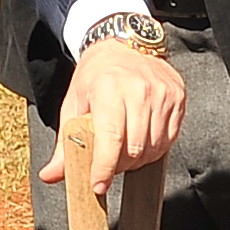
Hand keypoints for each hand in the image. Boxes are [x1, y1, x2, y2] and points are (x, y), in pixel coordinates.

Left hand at [39, 35, 186, 190]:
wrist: (124, 44)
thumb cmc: (96, 75)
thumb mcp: (73, 103)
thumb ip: (64, 143)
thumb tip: (51, 175)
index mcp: (109, 88)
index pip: (111, 138)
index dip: (104, 167)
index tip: (98, 185)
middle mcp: (139, 89)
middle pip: (134, 149)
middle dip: (119, 166)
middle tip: (108, 163)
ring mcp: (162, 94)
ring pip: (153, 148)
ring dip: (137, 160)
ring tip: (123, 149)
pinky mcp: (177, 98)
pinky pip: (168, 139)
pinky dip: (153, 149)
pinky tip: (140, 141)